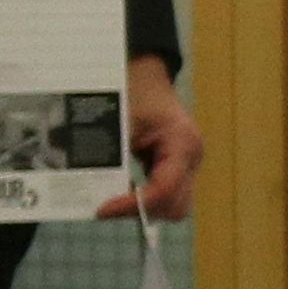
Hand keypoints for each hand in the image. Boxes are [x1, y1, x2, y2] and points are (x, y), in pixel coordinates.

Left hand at [96, 58, 199, 220]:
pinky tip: (123, 193)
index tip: (102, 210)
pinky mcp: (179, 168)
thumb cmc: (136, 91)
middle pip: (176, 206)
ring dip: (145, 208)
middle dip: (143, 211)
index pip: (163, 189)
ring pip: (174, 206)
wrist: (146, 76)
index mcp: (182, 143)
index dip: (133, 205)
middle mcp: (191, 159)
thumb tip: (96, 194)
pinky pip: (167, 195)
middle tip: (109, 206)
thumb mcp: (121, 124)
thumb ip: (113, 159)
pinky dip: (145, 199)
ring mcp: (188, 165)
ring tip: (114, 201)